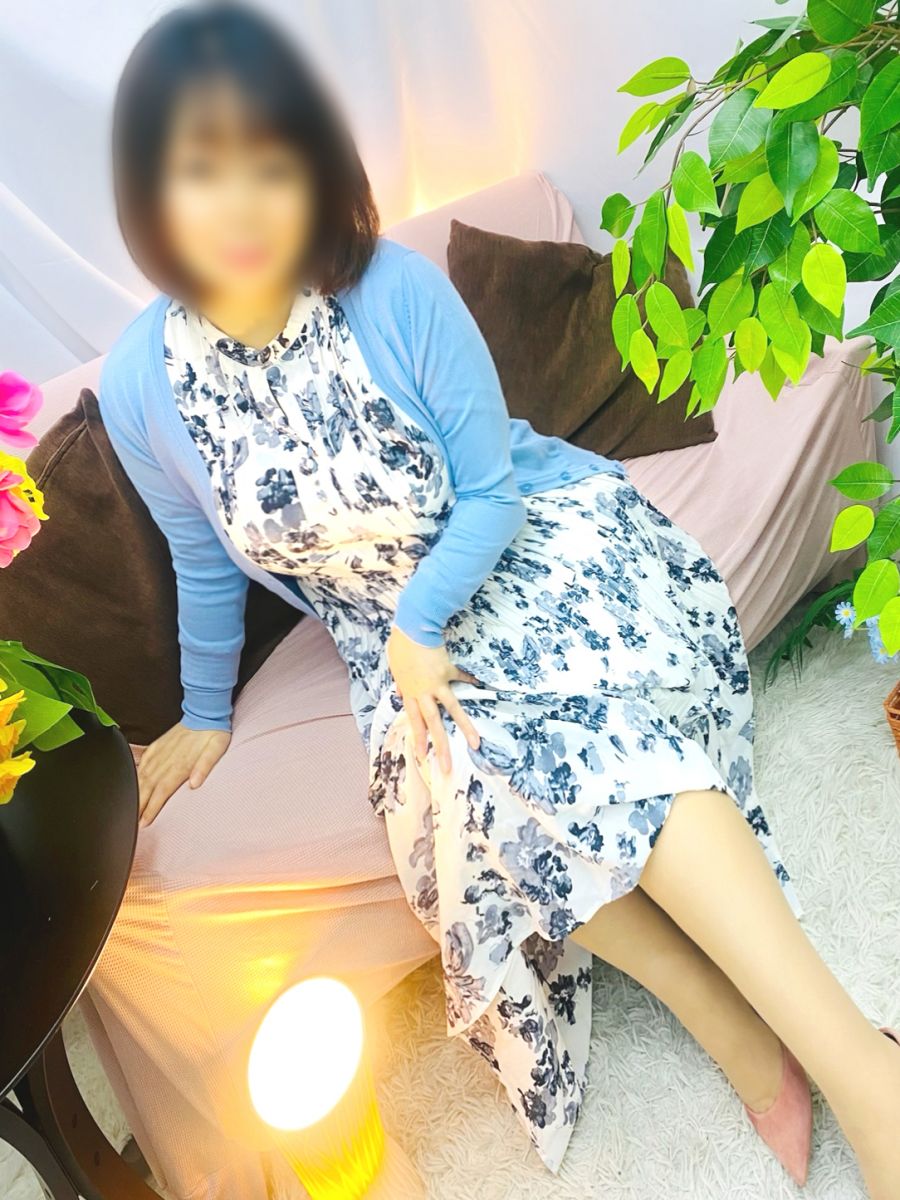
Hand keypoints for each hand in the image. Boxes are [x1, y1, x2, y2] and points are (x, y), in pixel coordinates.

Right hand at [136, 722, 230, 826]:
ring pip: (142, 776)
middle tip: (132, 822)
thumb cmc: (213, 733)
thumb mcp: (216, 749)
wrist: (204, 712)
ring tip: (128, 808)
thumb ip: (205, 767)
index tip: (144, 822)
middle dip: (138, 806)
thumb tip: (195, 784)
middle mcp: (166, 759)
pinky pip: (142, 762)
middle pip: (147, 787)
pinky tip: (132, 783)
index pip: (161, 791)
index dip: (151, 808)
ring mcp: (159, 752)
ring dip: (134, 793)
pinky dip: (135, 774)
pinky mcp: (157, 745)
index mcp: (179, 764)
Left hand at [386, 625, 480, 773]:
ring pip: (452, 709)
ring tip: (476, 743)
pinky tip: (481, 684)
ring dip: (465, 727)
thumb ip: (398, 682)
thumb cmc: (400, 645)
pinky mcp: (449, 670)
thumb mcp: (394, 666)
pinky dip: (471, 680)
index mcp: (410, 693)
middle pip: (432, 724)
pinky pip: (462, 677)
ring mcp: (438, 683)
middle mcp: (424, 693)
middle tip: (446, 766)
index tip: (423, 757)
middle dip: (440, 747)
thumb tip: (399, 692)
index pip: (415, 721)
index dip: (419, 740)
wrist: (414, 628)